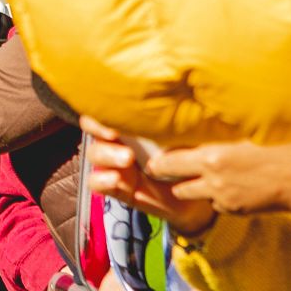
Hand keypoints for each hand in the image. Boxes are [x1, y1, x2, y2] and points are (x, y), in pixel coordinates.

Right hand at [82, 118, 213, 235]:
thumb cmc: (193, 157)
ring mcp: (115, 164)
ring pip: (94, 153)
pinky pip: (95, 182)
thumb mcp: (186, 134)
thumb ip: (176, 119)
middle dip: (100, 128)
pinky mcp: (117, 188)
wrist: (198, 195)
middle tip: (116, 134)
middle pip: (92, 126)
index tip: (118, 110)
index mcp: (133, 123)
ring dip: (106, 154)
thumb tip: (178, 95)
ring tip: (127, 159)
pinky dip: (101, 180)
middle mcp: (120, 140)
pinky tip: (117, 180)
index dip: (103, 106)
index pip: (106, 106)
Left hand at [149, 140, 290, 222]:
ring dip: (188, 185)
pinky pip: (214, 202)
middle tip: (157, 168)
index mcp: (212, 155)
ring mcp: (221, 197)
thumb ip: (217, 134)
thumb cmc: (280, 146)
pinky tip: (229, 183)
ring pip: (189, 193)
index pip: (169, 157)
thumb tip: (197, 123)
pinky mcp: (232, 209)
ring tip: (192, 174)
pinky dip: (215, 195)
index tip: (154, 152)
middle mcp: (212, 178)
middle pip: (171, 178)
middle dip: (164, 173)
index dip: (160, 156)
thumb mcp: (244, 133)